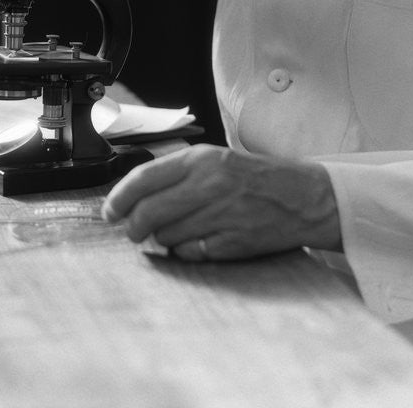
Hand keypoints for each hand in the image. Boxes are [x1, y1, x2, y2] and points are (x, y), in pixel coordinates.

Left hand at [102, 145, 341, 260]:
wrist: (303, 196)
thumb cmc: (254, 177)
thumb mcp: (215, 160)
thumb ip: (177, 173)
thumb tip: (133, 196)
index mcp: (200, 159)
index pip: (144, 178)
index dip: (119, 198)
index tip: (109, 211)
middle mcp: (209, 184)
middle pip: (148, 213)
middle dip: (133, 227)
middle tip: (133, 231)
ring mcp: (221, 214)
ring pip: (166, 236)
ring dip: (163, 239)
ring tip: (177, 230)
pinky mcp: (232, 241)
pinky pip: (190, 253)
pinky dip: (185, 251)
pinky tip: (196, 242)